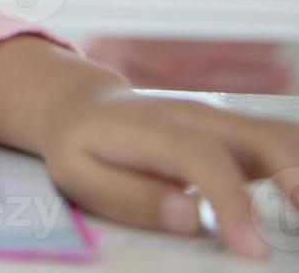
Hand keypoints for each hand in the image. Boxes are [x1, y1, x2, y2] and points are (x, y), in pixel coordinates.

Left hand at [40, 87, 298, 259]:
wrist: (83, 106)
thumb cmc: (81, 147)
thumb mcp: (80, 175)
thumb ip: (131, 197)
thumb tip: (189, 217)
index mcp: (151, 128)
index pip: (203, 157)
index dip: (233, 202)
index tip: (255, 250)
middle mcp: (195, 116)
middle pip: (262, 138)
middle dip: (298, 182)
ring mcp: (221, 120)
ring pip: (283, 137)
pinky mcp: (237, 133)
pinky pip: (284, 144)